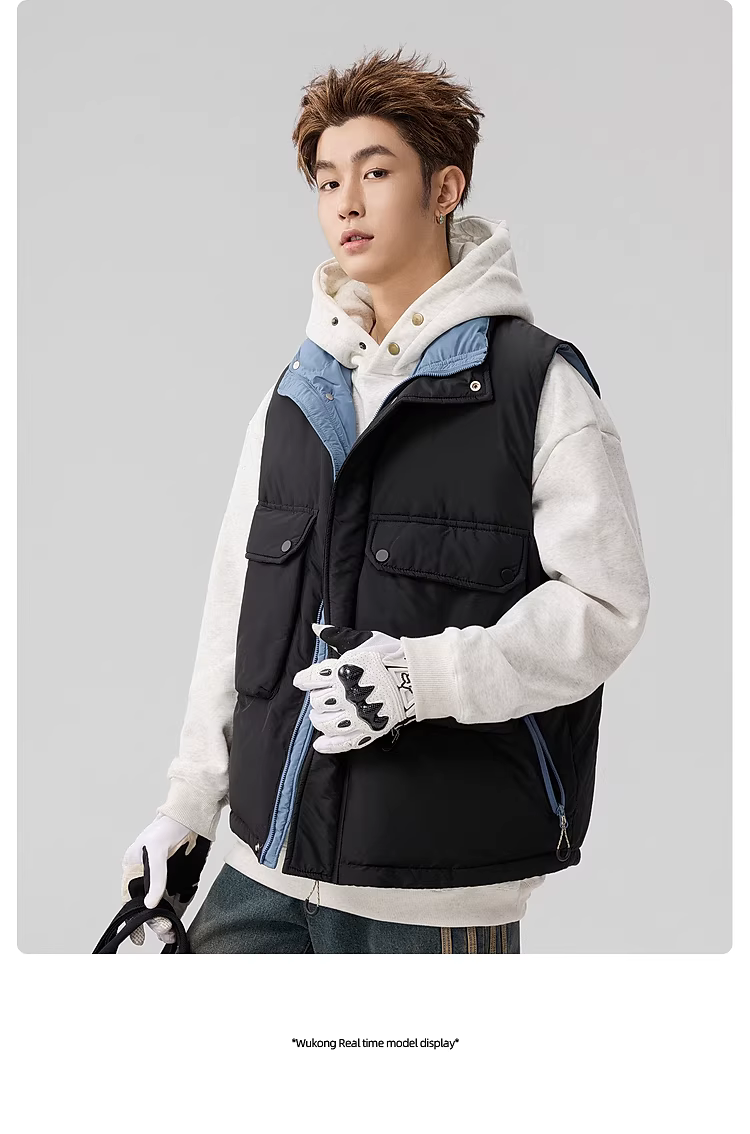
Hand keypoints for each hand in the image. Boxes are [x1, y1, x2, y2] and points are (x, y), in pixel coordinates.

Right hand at [121, 814, 209, 945]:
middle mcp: (145, 874)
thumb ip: (156, 875)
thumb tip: (151, 902)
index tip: (140, 935)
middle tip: (165, 932)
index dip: (136, 915)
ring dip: (165, 919)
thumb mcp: (157, 849)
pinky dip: (176, 910)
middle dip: (154, 920)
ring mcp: (162, 876)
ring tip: (171, 933)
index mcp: (132, 867)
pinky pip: (175, 897)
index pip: (130, 897)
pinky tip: (178, 921)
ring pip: (160, 903)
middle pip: (146, 903)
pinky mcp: (178, 876)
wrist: (191, 815)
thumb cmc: (168, 826)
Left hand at [292, 623, 415, 753]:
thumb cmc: (390, 656)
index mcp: (340, 671)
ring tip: (322, 717)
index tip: (302, 682)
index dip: (304, 680)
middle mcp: (344, 694)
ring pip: (326, 723)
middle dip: (317, 700)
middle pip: (317, 702)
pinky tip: (320, 745)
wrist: (416, 676)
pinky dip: (330, 745)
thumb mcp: (362, 641)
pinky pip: (344, 742)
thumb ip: (337, 636)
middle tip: (322, 698)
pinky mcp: (367, 729)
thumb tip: (316, 628)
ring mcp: (355, 714)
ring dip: (320, 720)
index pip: (311, 678)